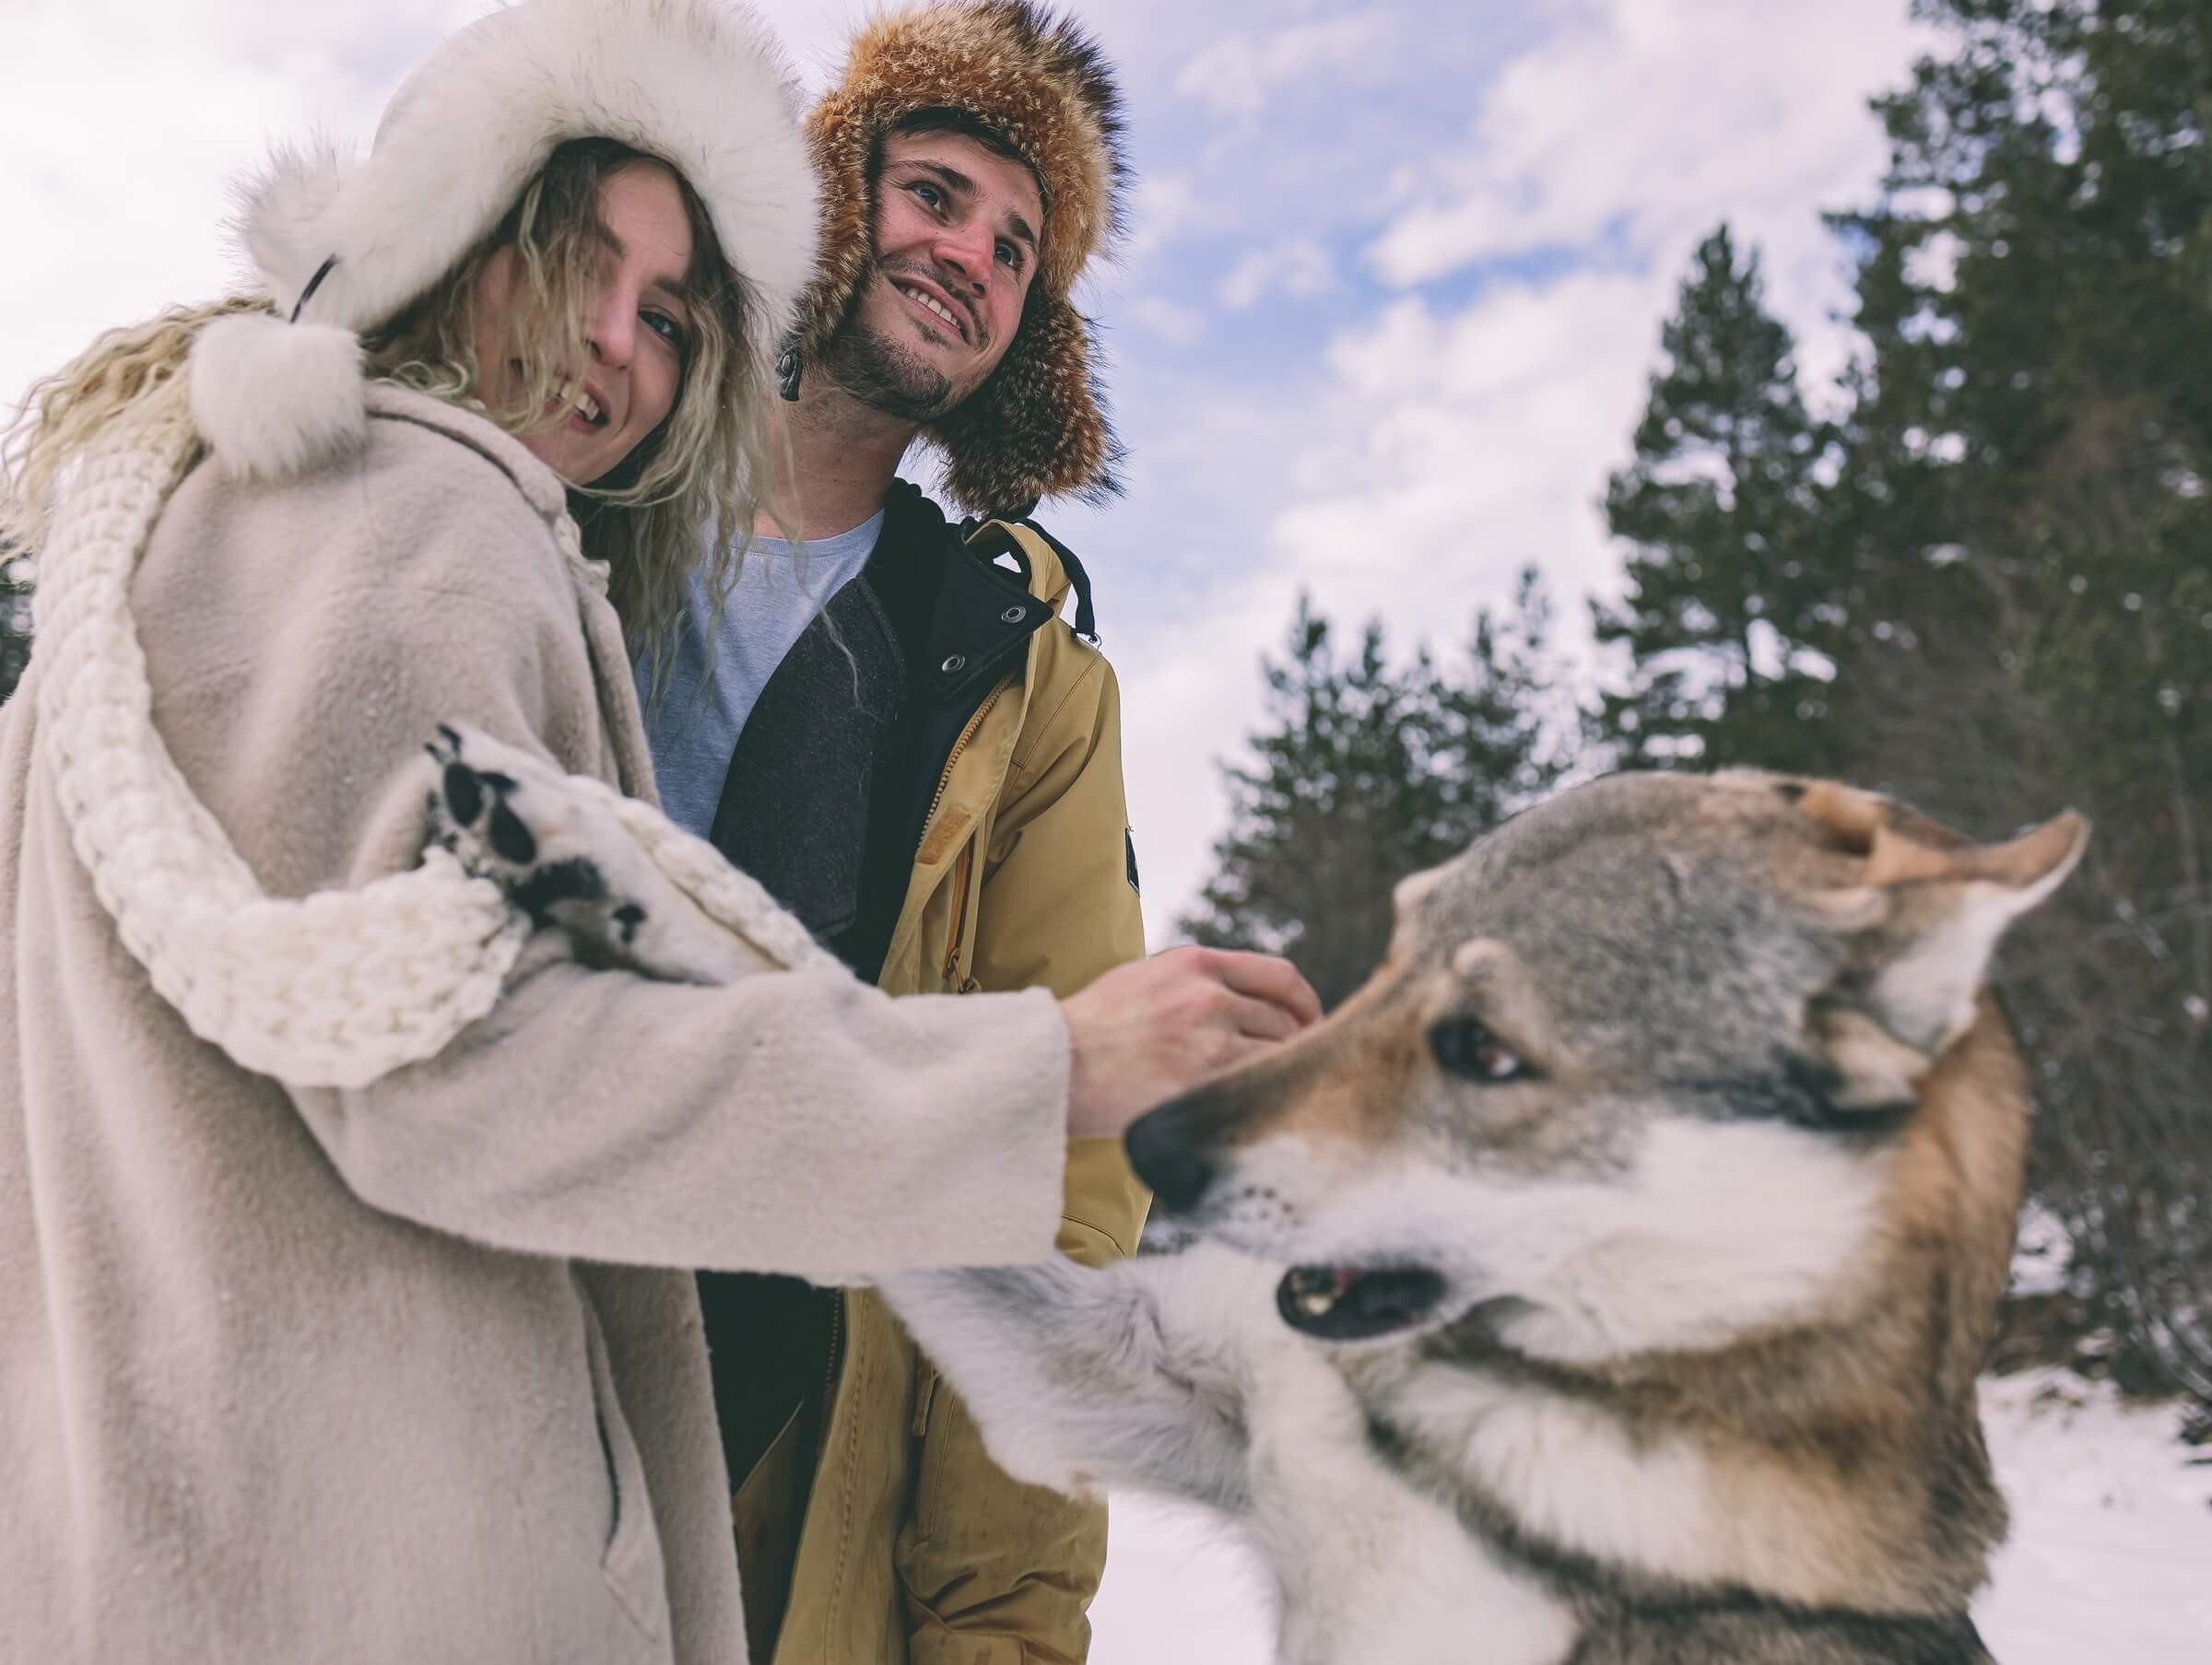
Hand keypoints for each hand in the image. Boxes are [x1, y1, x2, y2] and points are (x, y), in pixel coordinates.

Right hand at [1059, 946, 1320, 1141]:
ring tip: (1274, 1094)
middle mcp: (1207, 994)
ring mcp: (1206, 1040)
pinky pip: (1254, 1089)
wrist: (1051, 1064)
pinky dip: (1263, 1100)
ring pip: (1277, 1056)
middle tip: (1298, 1071)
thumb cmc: (1092, 1028)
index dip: (1306, 1003)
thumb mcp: (1143, 978)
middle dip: (1297, 1047)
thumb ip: (1194, 980)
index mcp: (1195, 963)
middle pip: (1286, 1020)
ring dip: (1281, 1076)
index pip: (1280, 975)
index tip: (1311, 1024)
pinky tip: (1257, 1111)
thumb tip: (1246, 997)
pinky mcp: (1199, 1082)